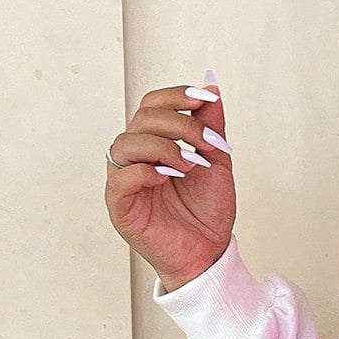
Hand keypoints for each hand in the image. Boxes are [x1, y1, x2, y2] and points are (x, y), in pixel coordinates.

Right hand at [104, 69, 235, 290]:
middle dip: (179, 124)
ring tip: (190, 164)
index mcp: (155, 143)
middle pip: (141, 119)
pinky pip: (120, 178)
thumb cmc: (207, 211)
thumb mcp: (217, 160)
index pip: (152, 105)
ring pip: (126, 143)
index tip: (203, 99)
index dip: (175, 95)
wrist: (209, 252)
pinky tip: (168, 177)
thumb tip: (211, 86)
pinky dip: (145, 171)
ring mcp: (125, 180)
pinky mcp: (120, 205)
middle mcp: (136, 158)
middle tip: (206, 142)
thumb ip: (212, 125)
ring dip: (163, 146)